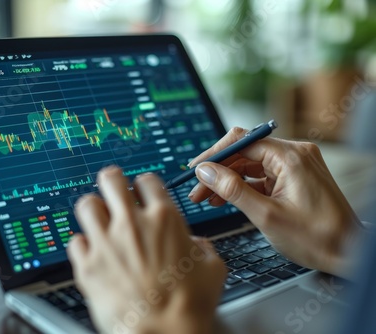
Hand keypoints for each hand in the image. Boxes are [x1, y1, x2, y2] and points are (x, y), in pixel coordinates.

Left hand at [67, 167, 225, 333]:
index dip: (144, 185)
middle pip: (110, 180)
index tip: (142, 192)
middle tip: (113, 188)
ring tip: (98, 218)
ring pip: (87, 205)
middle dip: (112, 180)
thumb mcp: (213, 269)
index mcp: (164, 219)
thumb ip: (203, 247)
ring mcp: (106, 243)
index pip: (147, 181)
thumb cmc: (188, 306)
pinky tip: (91, 252)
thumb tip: (196, 244)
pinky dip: (82, 245)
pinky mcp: (87, 266)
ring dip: (93, 209)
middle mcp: (131, 225)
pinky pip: (75, 242)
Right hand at [188, 127, 362, 277]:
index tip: (195, 169)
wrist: (348, 254)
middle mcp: (294, 154)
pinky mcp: (294, 178)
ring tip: (207, 198)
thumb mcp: (265, 215)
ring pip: (250, 165)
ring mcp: (295, 166)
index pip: (242, 141)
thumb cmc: (316, 238)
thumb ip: (232, 189)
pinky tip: (226, 199)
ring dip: (228, 180)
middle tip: (197, 190)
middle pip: (244, 152)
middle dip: (218, 171)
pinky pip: (261, 176)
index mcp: (291, 157)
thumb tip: (205, 172)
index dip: (214, 155)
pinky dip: (243, 186)